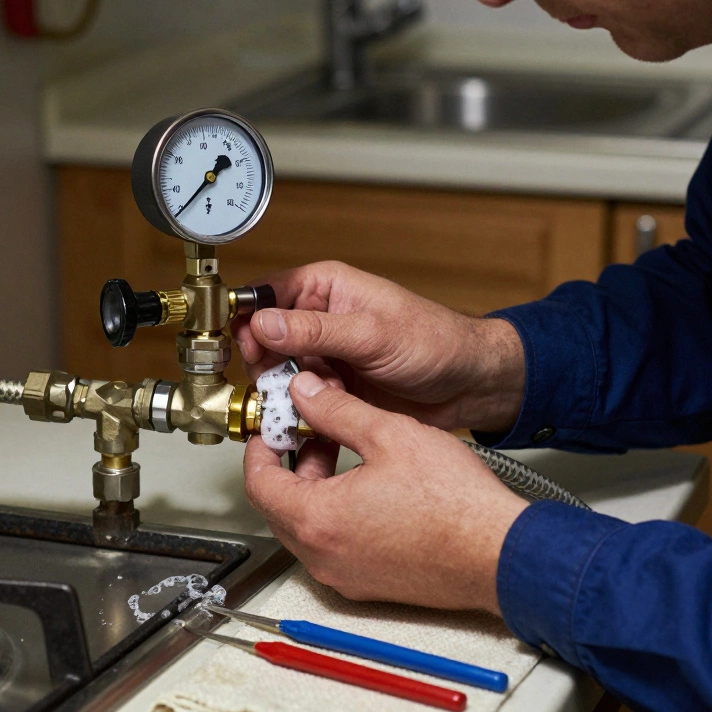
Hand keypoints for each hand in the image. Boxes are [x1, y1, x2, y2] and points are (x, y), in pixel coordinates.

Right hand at [233, 261, 525, 433]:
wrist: (468, 385)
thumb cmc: (435, 341)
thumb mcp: (372, 333)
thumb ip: (315, 330)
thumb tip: (264, 322)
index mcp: (324, 288)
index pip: (263, 296)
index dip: (246, 322)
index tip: (242, 351)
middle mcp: (318, 320)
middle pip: (263, 342)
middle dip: (263, 368)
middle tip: (271, 389)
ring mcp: (324, 356)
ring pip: (278, 377)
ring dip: (282, 396)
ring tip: (297, 408)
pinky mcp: (332, 389)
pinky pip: (298, 402)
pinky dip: (299, 415)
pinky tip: (309, 424)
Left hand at [244, 370, 528, 612]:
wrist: (500, 553)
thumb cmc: (455, 503)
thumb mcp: (389, 434)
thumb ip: (336, 410)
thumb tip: (304, 392)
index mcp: (316, 520)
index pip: (258, 482)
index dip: (261, 445)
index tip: (274, 424)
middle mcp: (321, 557)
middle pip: (278, 506)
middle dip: (289, 464)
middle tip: (311, 430)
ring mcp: (344, 576)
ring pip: (306, 527)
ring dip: (314, 488)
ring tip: (344, 451)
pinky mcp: (367, 584)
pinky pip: (333, 545)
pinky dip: (335, 514)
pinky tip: (367, 485)